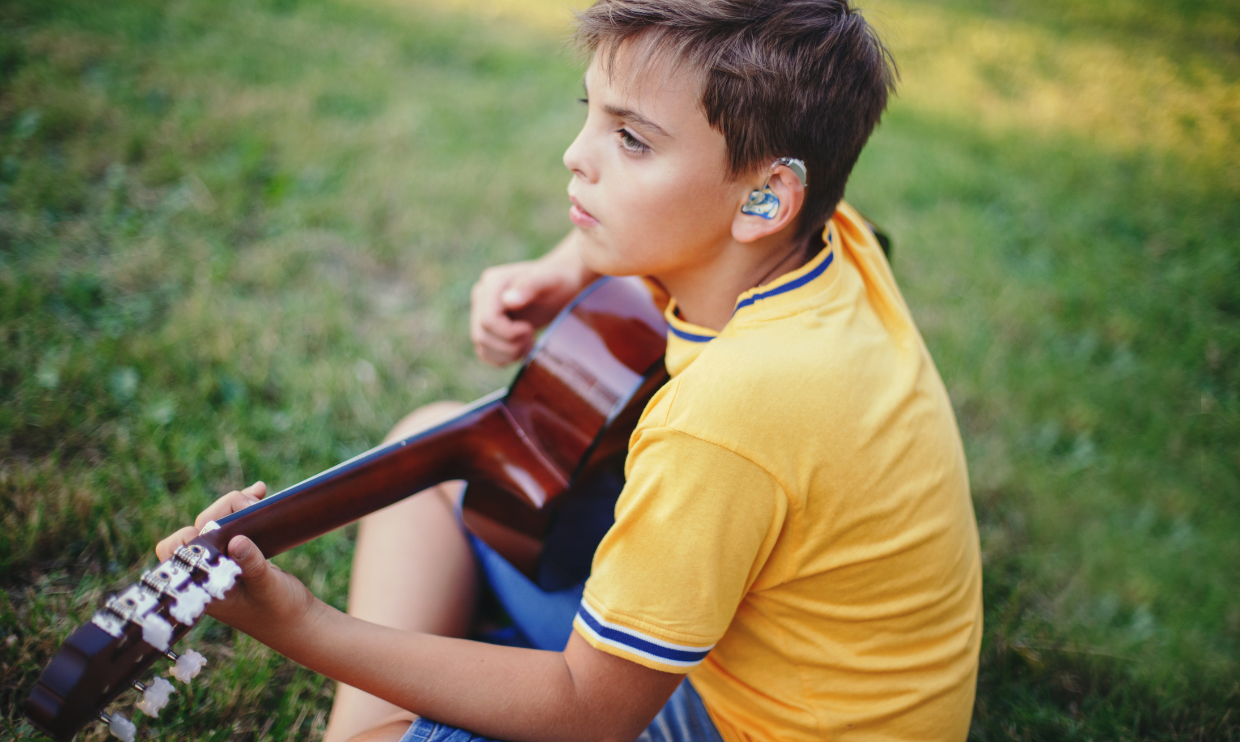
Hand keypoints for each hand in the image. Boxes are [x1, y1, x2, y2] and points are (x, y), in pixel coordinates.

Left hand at [156, 482, 317, 638]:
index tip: (223, 529)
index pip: (175, 551)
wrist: (298, 622)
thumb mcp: (268, 587)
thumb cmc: (280, 612)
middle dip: (223, 511)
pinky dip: (244, 510)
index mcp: (202, 585)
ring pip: (215, 523)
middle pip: (198, 529)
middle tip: (252, 505)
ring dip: (234, 506)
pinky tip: (259, 494)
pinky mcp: (237, 556)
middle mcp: (206, 572)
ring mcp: (221, 563)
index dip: (191, 535)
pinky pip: (233, 526)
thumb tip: (237, 540)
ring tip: (258, 497)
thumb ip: (252, 565)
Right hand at [470, 233, 596, 365]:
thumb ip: (530, 286)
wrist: (560, 286)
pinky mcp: (487, 326)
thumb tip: (508, 300)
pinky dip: (503, 357)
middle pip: (482, 335)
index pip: (488, 320)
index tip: (530, 328)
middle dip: (510, 345)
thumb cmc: (558, 281)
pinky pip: (484, 351)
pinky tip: (520, 348)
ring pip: (482, 345)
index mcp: (492, 282)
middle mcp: (482, 295)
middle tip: (531, 336)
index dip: (509, 333)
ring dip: (508, 353)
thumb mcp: (549, 281)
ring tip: (528, 343)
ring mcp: (481, 311)